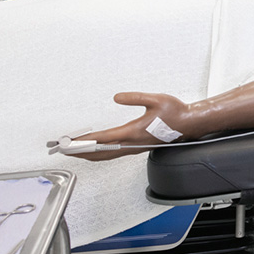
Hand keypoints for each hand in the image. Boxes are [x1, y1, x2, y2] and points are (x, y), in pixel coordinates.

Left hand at [68, 92, 189, 160]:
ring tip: (74, 153)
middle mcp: (133, 143)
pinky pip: (114, 154)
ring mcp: (135, 148)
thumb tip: (116, 97)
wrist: (190, 124)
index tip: (71, 142)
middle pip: (101, 152)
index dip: (86, 141)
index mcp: (135, 132)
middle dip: (81, 152)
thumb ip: (135, 98)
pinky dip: (100, 155)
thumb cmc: (176, 112)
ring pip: (107, 156)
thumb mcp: (156, 99)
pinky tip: (96, 152)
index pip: (104, 138)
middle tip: (64, 150)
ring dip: (89, 155)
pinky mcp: (137, 148)